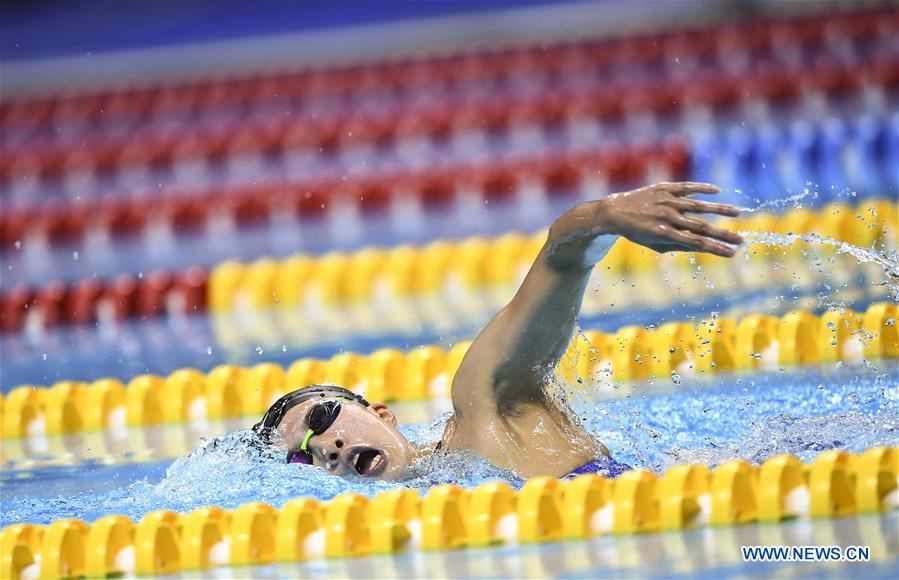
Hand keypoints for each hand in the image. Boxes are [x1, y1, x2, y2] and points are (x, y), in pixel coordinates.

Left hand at [595, 181, 742, 256]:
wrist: (615, 211)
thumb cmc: (636, 232)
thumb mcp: (655, 244)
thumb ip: (678, 245)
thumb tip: (703, 247)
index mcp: (664, 233)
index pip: (696, 243)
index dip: (715, 248)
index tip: (732, 253)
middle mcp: (666, 217)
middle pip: (701, 226)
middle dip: (723, 234)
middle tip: (742, 240)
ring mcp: (666, 201)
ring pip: (697, 205)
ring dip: (719, 209)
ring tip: (738, 212)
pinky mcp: (664, 188)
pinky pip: (686, 187)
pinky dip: (702, 188)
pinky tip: (717, 191)